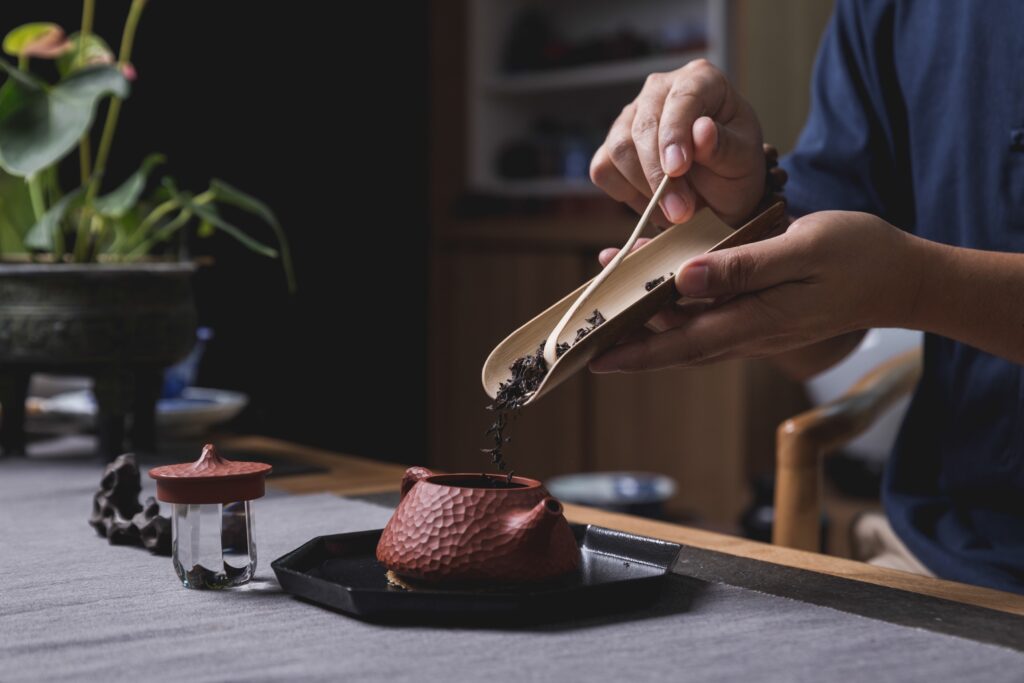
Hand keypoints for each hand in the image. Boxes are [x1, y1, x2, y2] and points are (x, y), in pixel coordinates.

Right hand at [590, 59, 764, 228]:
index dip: (675, 134)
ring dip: (644, 188)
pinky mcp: (611, 146)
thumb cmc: (734, 167)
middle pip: (643, 126)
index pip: (682, 98)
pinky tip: (653, 203)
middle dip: (658, 175)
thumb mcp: (743, 160)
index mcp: (700, 79)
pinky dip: (625, 193)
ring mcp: (631, 116)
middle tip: (680, 212)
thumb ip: (725, 147)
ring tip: (674, 212)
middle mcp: (660, 90)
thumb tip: (701, 130)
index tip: (677, 169)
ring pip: (619, 149)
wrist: (719, 191)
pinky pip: (603, 169)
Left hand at [590, 211, 922, 371]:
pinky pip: (710, 320)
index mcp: (757, 319)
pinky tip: (664, 288)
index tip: (594, 358)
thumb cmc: (858, 256)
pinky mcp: (763, 318)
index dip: (636, 352)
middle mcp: (751, 332)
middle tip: (586, 334)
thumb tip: (685, 277)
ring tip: (612, 296)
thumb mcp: (803, 249)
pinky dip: (679, 309)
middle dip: (629, 341)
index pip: (682, 343)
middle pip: (677, 345)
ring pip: (691, 334)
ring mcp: (757, 329)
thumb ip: (744, 266)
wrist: (903, 279)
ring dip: (649, 323)